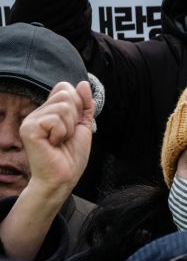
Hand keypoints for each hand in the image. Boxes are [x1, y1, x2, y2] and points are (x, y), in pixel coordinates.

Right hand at [20, 81, 94, 199]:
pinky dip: (62, 133)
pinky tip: (53, 144)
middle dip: (75, 116)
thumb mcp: (83, 125)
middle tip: (67, 135)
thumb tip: (83, 83)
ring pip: (63, 107)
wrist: (64, 177)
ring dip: (69, 127)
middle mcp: (37, 113)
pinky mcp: (29, 129)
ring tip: (60, 141)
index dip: (78, 104)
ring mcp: (31, 120)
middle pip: (65, 94)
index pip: (64, 88)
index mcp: (48, 111)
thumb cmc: (71, 156)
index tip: (74, 124)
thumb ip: (85, 105)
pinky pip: (55, 120)